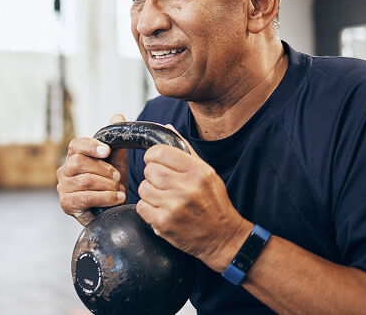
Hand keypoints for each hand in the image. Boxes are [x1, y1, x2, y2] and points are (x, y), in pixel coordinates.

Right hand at [57, 114, 128, 225]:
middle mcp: (64, 170)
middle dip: (103, 169)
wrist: (110, 211)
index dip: (90, 145)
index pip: (76, 145)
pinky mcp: (66, 204)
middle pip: (79, 162)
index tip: (106, 150)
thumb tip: (118, 116)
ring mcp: (63, 187)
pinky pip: (85, 197)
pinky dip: (105, 197)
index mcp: (74, 156)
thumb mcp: (116, 164)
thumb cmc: (110, 186)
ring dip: (107, 186)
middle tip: (118, 177)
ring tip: (121, 190)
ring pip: (84, 180)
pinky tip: (117, 199)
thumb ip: (116, 144)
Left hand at [135, 125, 252, 271]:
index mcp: (198, 171)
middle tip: (163, 184)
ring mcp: (174, 206)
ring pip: (143, 188)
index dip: (153, 156)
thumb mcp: (207, 173)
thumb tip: (167, 128)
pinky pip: (142, 207)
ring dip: (150, 193)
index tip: (155, 161)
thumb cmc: (214, 203)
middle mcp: (186, 187)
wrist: (223, 237)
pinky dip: (148, 209)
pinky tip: (161, 210)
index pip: (160, 152)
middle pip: (149, 170)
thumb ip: (185, 150)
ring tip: (164, 198)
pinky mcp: (164, 223)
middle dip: (152, 176)